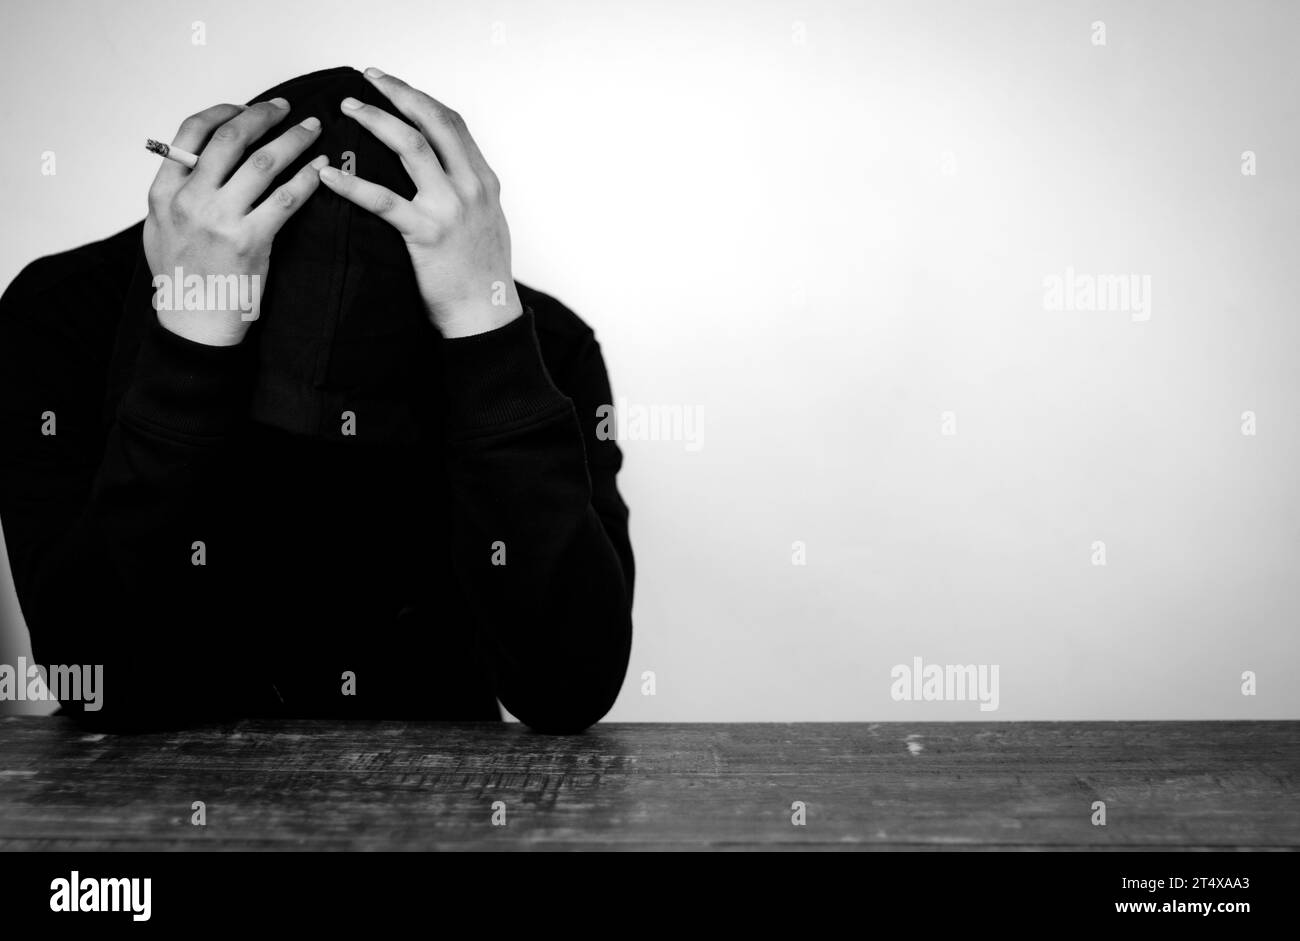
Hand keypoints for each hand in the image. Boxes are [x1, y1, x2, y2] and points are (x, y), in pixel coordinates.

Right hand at [144, 99, 326, 346]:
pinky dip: (306, 179)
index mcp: (164, 191)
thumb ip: (176, 190)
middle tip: (286, 108)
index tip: (247, 107)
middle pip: (230, 139)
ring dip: (292, 140)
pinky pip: (285, 199)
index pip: (191, 132)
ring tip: (312, 129)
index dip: (223, 111)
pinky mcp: (250, 241)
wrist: (194, 324)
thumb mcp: (159, 227)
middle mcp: (189, 200)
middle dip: (262, 116)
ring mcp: (220, 220)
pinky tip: (320, 169)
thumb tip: (199, 158)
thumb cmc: (182, 277)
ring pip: (262, 163)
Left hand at [317, 68, 522, 338]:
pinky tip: (327, 174)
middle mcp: (470, 186)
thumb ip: (467, 191)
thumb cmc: (481, 274)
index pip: (451, 122)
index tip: (391, 84)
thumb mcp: (486, 221)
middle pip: (433, 121)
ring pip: (411, 146)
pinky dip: (352, 184)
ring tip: (349, 109)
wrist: (486, 315)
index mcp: (483, 180)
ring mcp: (450, 208)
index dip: (419, 97)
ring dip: (376, 121)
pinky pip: (384, 201)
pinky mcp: (427, 234)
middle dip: (398, 93)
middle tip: (366, 79)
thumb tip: (442, 171)